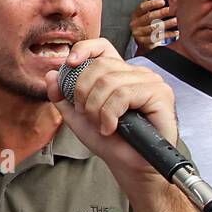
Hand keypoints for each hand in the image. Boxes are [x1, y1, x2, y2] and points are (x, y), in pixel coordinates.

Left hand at [44, 39, 178, 181]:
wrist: (128, 165)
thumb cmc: (109, 140)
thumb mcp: (77, 117)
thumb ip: (62, 96)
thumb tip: (51, 75)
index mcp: (117, 74)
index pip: (101, 47)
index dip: (84, 49)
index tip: (70, 64)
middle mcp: (135, 73)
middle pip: (99, 66)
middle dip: (83, 94)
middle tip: (87, 115)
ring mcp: (150, 81)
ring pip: (110, 82)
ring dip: (96, 109)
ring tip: (101, 125)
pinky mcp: (160, 94)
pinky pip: (123, 94)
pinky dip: (110, 114)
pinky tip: (111, 128)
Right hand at [130, 0, 176, 49]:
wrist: (142, 42)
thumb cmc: (146, 25)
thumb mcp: (145, 15)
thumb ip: (150, 7)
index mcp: (135, 15)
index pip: (142, 7)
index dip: (152, 4)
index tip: (163, 2)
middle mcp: (135, 24)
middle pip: (149, 17)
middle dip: (161, 13)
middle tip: (172, 10)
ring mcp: (139, 34)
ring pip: (154, 28)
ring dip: (167, 24)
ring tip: (176, 20)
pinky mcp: (145, 42)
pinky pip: (158, 38)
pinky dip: (168, 34)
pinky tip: (176, 32)